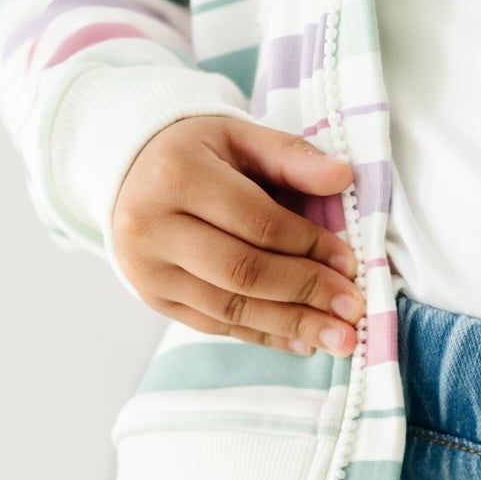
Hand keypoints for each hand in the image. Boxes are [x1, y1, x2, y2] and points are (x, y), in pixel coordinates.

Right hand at [111, 115, 365, 355]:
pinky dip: (266, 336)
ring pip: (232, 308)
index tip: (350, 265)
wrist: (127, 171)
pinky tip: (304, 343)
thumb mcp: (238, 137)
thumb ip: (290, 156)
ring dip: (293, 326)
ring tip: (340, 339)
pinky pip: (218, 326)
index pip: (257, 222)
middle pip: (243, 272)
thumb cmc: (195, 153)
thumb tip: (343, 178)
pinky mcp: (155, 299)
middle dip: (306, 292)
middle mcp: (153, 227)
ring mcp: (149, 269)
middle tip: (352, 310)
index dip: (309, 246)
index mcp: (176, 175)